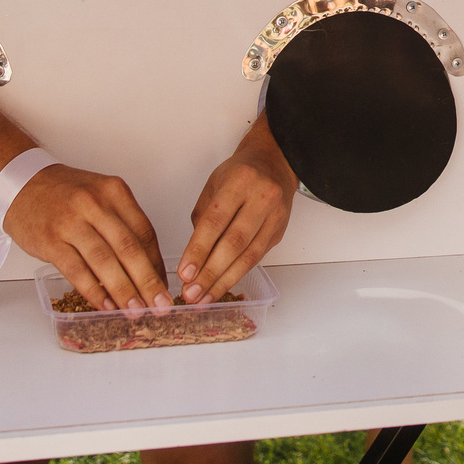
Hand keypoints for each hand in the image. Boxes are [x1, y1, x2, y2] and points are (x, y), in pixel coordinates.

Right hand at [2, 164, 170, 311]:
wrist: (21, 184)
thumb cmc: (64, 193)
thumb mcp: (99, 196)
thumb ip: (122, 224)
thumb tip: (146, 265)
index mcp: (114, 191)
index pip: (144, 232)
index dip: (157, 264)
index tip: (164, 287)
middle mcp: (95, 204)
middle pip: (129, 248)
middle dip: (148, 281)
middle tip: (160, 306)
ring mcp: (71, 223)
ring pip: (105, 261)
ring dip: (123, 290)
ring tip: (136, 311)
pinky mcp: (50, 241)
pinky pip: (76, 271)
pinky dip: (93, 291)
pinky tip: (105, 305)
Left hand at [175, 115, 296, 303]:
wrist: (275, 164)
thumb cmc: (238, 175)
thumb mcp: (214, 186)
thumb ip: (203, 220)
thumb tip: (193, 261)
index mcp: (239, 182)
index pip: (216, 221)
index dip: (199, 250)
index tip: (184, 274)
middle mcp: (262, 198)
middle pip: (234, 242)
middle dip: (210, 273)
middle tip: (191, 294)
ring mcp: (275, 216)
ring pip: (249, 256)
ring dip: (224, 281)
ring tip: (204, 298)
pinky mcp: (280, 232)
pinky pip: (257, 258)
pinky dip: (237, 275)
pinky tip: (222, 286)